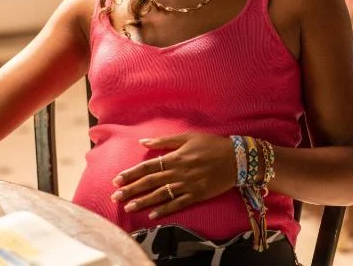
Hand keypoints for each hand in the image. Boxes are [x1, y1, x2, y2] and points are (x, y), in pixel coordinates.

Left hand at [110, 133, 236, 218]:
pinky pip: (178, 205)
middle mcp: (179, 173)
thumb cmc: (212, 145)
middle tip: (115, 196)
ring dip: (143, 202)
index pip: (148, 167)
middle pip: (150, 182)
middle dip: (131, 189)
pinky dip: (165, 210)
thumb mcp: (189, 137)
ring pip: (161, 195)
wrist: (236, 159)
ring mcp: (187, 186)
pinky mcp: (197, 196)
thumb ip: (165, 140)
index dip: (132, 173)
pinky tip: (152, 216)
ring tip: (128, 207)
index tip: (117, 179)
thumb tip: (144, 142)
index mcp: (176, 157)